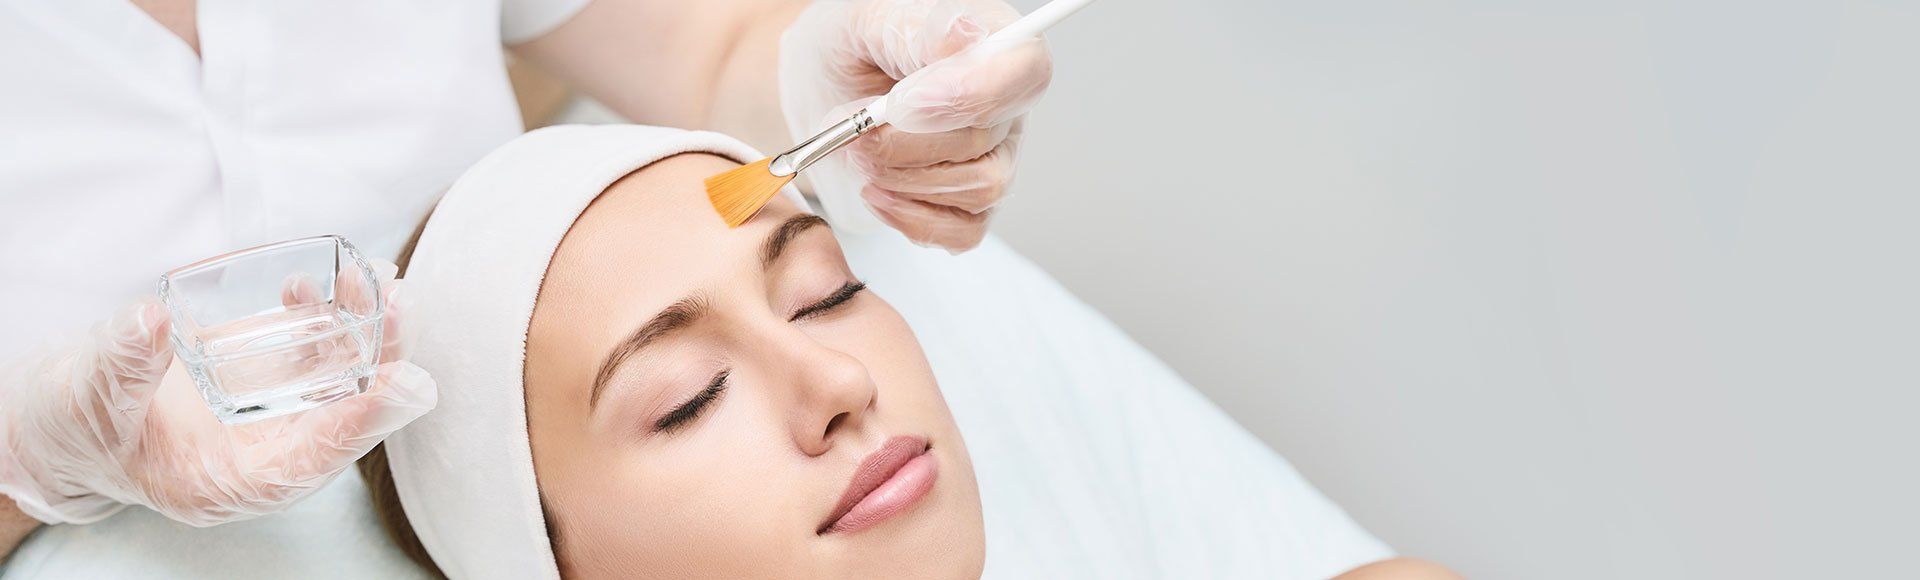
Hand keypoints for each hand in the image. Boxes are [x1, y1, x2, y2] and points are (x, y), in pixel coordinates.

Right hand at [0, 262, 436, 526]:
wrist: (64, 416)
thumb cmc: (74, 425)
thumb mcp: (88, 401)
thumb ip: (121, 365)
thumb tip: (151, 318)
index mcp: (229, 483)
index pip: (314, 460)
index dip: (362, 421)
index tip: (404, 383)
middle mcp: (265, 451)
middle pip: (344, 413)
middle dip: (380, 360)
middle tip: (400, 301)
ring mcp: (270, 412)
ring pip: (337, 375)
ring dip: (365, 327)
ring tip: (376, 273)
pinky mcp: (263, 376)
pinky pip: (309, 350)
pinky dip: (324, 314)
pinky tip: (317, 282)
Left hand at [780, 0, 1052, 251]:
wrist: (817, 88)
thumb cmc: (847, 45)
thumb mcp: (867, 17)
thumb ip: (917, 30)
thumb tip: (964, 37)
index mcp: (995, 40)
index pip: (1025, 70)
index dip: (972, 94)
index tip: (903, 102)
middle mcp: (1004, 101)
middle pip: (986, 138)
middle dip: (904, 142)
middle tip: (853, 127)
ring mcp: (993, 155)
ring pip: (979, 188)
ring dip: (903, 179)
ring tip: (859, 151)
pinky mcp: (968, 201)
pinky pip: (963, 231)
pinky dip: (911, 218)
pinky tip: (877, 191)